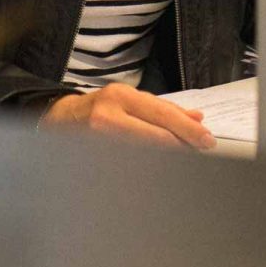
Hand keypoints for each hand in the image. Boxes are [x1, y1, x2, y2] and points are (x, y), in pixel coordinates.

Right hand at [43, 83, 214, 150]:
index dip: (188, 129)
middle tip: (203, 150)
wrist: (58, 119)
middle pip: (156, 135)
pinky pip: (129, 162)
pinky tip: (160, 169)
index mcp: (121, 96)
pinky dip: (148, 165)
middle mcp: (109, 114)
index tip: (207, 139)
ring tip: (185, 160)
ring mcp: (100, 138)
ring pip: (144, 152)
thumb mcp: (129, 101)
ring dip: (168, 156)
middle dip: (182, 144)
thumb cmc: (99, 109)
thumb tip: (196, 118)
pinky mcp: (95, 156)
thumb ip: (161, 110)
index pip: (162, 114)